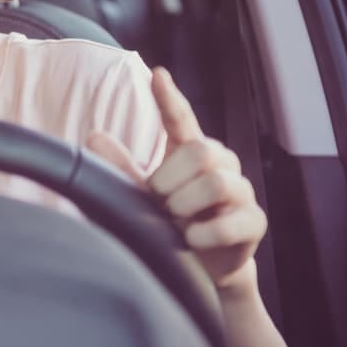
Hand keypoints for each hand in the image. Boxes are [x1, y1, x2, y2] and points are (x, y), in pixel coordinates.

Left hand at [85, 67, 266, 293]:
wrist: (200, 270)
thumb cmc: (170, 225)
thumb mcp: (140, 197)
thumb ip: (121, 170)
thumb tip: (93, 136)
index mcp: (191, 153)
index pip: (182, 119)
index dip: (170, 98)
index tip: (157, 75)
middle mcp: (221, 165)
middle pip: (201, 151)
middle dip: (171, 178)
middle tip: (160, 202)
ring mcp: (241, 192)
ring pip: (216, 182)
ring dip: (186, 205)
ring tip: (176, 223)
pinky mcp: (253, 222)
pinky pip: (232, 221)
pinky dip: (205, 233)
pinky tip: (192, 240)